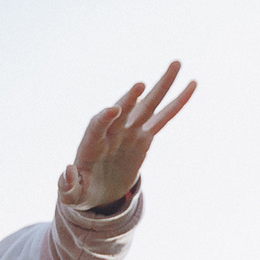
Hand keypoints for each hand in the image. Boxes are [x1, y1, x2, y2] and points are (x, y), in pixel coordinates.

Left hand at [57, 61, 195, 211]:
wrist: (97, 191)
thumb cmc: (81, 192)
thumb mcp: (72, 195)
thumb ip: (68, 186)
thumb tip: (68, 172)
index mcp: (91, 144)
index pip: (96, 126)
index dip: (103, 118)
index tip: (113, 110)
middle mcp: (111, 132)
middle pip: (123, 110)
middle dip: (130, 99)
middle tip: (140, 85)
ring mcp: (129, 132)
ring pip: (148, 106)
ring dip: (162, 85)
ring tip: (177, 64)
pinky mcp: (144, 137)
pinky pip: (163, 118)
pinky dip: (177, 103)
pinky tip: (191, 86)